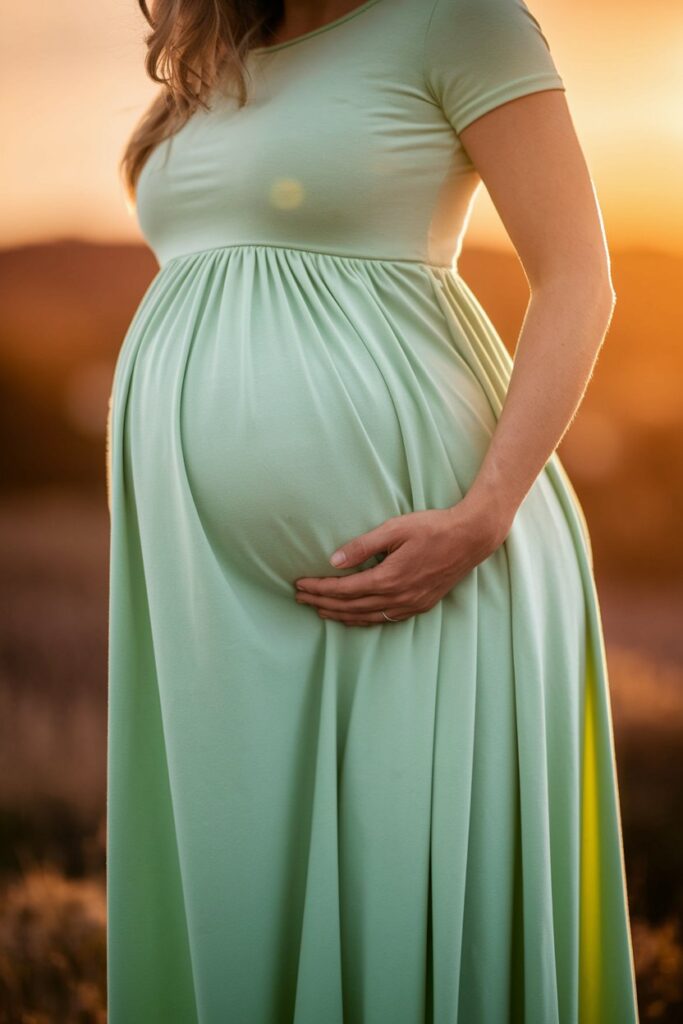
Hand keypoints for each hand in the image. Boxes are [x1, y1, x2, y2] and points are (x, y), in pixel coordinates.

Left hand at [293, 500, 510, 626]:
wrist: (471, 538)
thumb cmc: (433, 528)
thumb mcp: (395, 529)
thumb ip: (363, 546)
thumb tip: (333, 561)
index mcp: (388, 578)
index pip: (343, 589)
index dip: (319, 588)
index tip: (300, 584)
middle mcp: (397, 597)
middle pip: (350, 606)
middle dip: (322, 602)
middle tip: (300, 597)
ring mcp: (410, 605)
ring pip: (365, 617)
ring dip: (339, 615)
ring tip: (319, 610)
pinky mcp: (420, 606)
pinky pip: (383, 619)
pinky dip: (362, 620)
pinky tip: (352, 617)